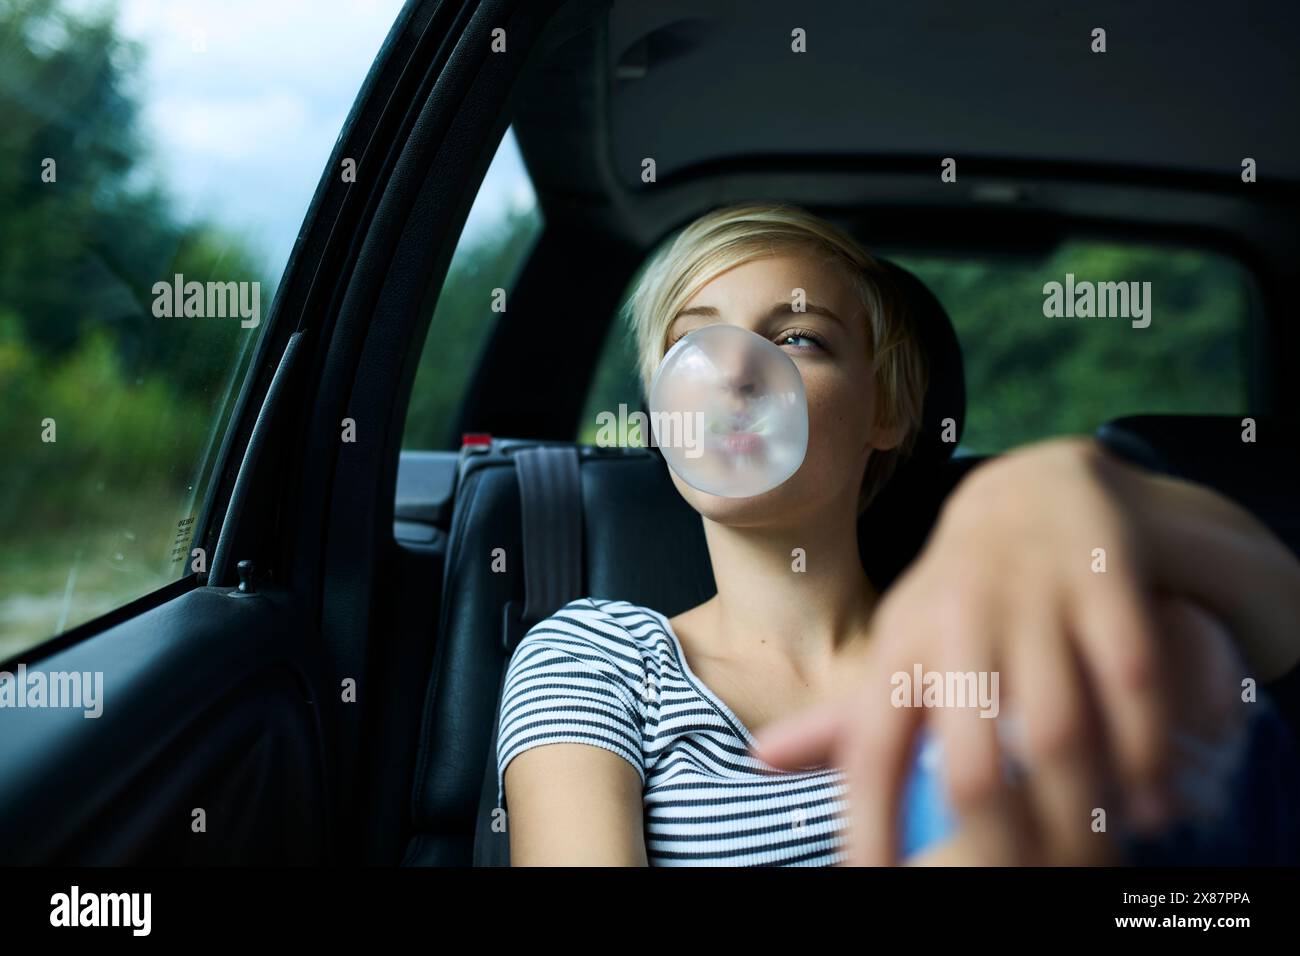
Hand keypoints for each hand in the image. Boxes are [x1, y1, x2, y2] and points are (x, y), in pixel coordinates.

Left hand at [750, 437, 1298, 864]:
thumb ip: (842, 717)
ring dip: (1080, 810)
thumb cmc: (954, 599)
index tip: (874, 886)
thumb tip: (759, 760)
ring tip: (1095, 859)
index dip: (871, 829)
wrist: (1036, 490)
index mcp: (900, 649)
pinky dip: (1144, 750)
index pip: (873, 752)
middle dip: (998, 847)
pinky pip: (1129, 683)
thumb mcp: (896, 646)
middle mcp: (957, 624)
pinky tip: (1149, 802)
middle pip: (970, 763)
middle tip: (1024, 886)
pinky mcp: (1103, 583)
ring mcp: (1032, 601)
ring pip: (1055, 730)